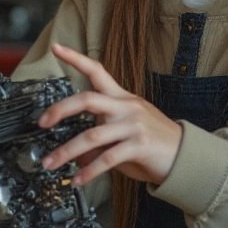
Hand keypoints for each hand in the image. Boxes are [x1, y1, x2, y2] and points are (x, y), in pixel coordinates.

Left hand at [37, 43, 181, 186]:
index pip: (96, 70)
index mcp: (121, 98)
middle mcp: (126, 106)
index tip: (56, 48)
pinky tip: (78, 179)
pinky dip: (89, 172)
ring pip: (91, 135)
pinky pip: (106, 159)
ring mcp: (133, 125)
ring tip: (51, 163)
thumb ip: (100, 138)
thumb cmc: (153, 142)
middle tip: (41, 122)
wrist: (185, 155)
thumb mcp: (124, 133)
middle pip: (87, 99)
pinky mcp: (139, 145)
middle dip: (59, 110)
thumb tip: (75, 153)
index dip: (75, 58)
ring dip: (66, 152)